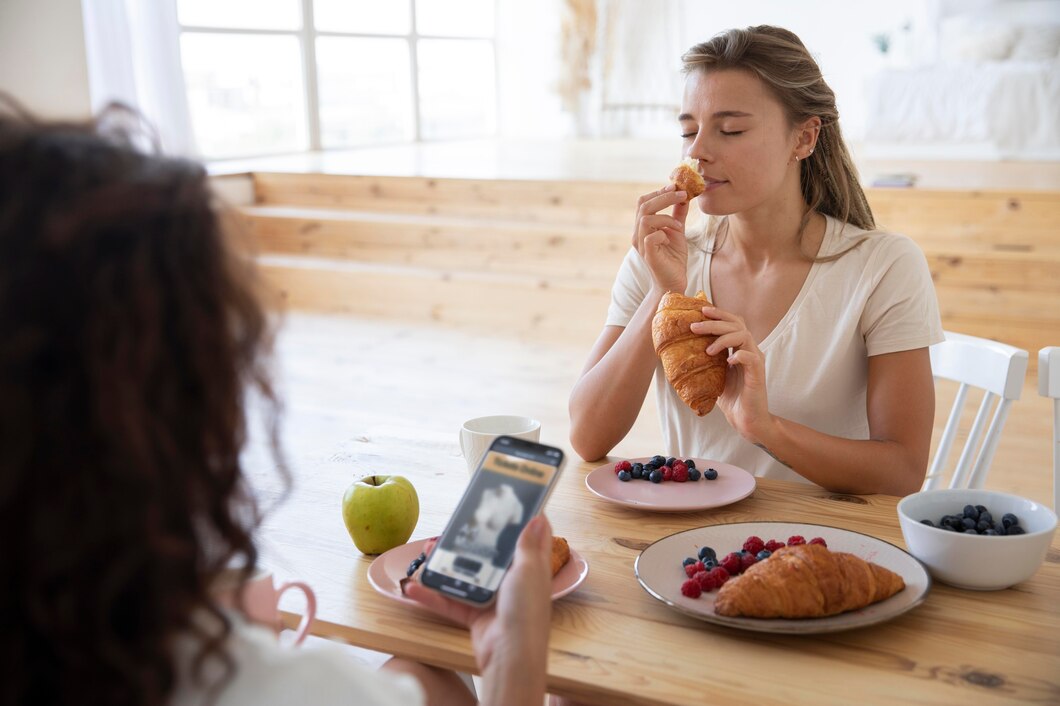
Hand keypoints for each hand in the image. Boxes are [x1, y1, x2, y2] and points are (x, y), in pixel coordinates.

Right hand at [405, 515, 552, 675]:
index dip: (513, 520)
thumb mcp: (529, 571)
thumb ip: (528, 545)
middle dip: (467, 541)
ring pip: (464, 575)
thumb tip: (538, 517)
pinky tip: (413, 586)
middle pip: (487, 555)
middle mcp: (511, 581)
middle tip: (450, 527)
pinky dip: (431, 595)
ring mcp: (491, 598)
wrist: (510, 657)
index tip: (498, 501)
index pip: (524, 538)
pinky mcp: (473, 615)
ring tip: (426, 550)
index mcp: (529, 567)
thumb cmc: (525, 611)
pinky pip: (449, 601)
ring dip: (443, 564)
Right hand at [633, 185, 689, 293]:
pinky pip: (651, 237)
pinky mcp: (648, 256)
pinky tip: (673, 236)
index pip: (643, 202)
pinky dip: (664, 232)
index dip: (659, 191)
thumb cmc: (673, 258)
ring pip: (645, 219)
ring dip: (665, 216)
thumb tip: (684, 196)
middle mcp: (638, 234)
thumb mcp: (677, 231)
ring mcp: (641, 245)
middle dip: (664, 196)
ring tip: (678, 224)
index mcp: (643, 227)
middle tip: (682, 193)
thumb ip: (678, 214)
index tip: (676, 186)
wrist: (673, 282)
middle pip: (643, 205)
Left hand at [690, 307, 772, 441]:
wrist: (746, 420)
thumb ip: (707, 360)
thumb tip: (682, 350)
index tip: (701, 310)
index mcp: (740, 348)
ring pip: (744, 336)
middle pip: (737, 325)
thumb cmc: (731, 398)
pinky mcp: (758, 374)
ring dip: (723, 338)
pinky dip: (739, 355)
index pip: (733, 323)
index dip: (719, 314)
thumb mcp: (714, 374)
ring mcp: (755, 361)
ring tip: (707, 349)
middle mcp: (750, 350)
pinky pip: (751, 357)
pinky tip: (728, 361)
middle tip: (695, 326)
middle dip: (715, 322)